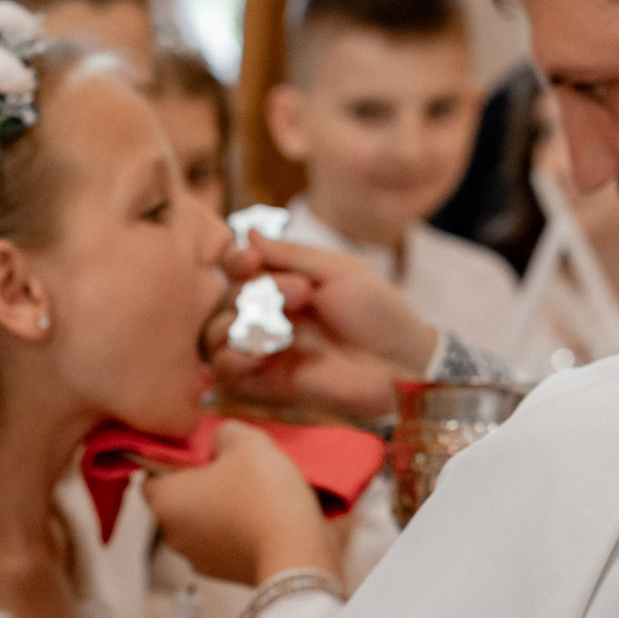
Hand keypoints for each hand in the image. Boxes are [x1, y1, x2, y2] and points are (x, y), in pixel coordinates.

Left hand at [140, 421, 340, 585]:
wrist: (297, 555)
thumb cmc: (263, 496)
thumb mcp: (247, 441)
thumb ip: (225, 432)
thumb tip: (220, 442)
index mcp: (164, 501)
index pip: (149, 473)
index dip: (174, 458)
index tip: (202, 451)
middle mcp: (172, 534)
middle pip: (178, 498)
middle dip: (202, 482)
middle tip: (234, 467)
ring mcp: (197, 559)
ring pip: (202, 521)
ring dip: (221, 507)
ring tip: (255, 492)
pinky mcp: (224, 574)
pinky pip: (224, 542)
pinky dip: (237, 529)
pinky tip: (263, 516)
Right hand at [208, 236, 439, 421]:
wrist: (402, 363)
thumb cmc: (379, 312)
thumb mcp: (338, 270)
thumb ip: (290, 254)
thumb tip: (246, 233)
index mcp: (284, 284)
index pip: (239, 269)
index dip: (235, 262)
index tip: (249, 260)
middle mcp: (269, 316)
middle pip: (228, 298)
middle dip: (255, 291)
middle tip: (301, 294)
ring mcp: (265, 350)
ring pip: (216, 335)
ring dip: (231, 324)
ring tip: (268, 325)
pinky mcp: (266, 384)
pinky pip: (227, 374)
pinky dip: (229, 361)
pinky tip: (249, 355)